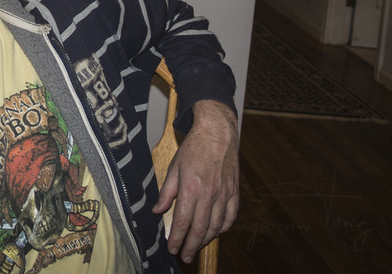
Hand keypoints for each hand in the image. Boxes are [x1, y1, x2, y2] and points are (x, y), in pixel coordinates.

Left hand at [151, 99, 238, 262]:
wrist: (218, 134)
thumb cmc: (194, 148)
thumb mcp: (173, 167)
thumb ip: (166, 192)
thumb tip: (157, 210)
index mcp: (190, 189)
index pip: (182, 221)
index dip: (177, 238)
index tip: (172, 248)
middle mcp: (209, 194)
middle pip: (200, 228)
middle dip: (191, 245)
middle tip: (184, 256)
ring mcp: (224, 194)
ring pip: (216, 226)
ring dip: (206, 240)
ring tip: (197, 246)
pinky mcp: (234, 192)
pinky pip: (231, 216)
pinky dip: (223, 228)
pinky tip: (216, 232)